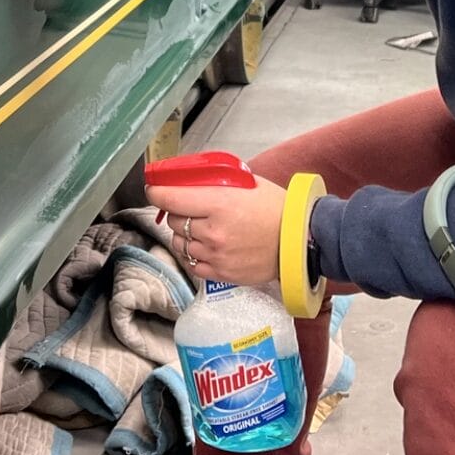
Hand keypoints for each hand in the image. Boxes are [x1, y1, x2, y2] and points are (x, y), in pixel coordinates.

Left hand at [148, 178, 288, 286]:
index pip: (171, 198)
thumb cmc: (278, 209)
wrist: (300, 242)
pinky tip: (204, 246)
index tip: (154, 189)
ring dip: (184, 234)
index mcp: (220, 204)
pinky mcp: (221, 274)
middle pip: (175, 221)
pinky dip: (193, 254)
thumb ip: (218, 184)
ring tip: (199, 228)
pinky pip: (192, 264)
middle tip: (188, 207)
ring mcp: (216, 256)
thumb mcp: (248, 184)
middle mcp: (213, 232)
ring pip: (180, 244)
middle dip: (178, 212)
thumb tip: (191, 180)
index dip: (157, 192)